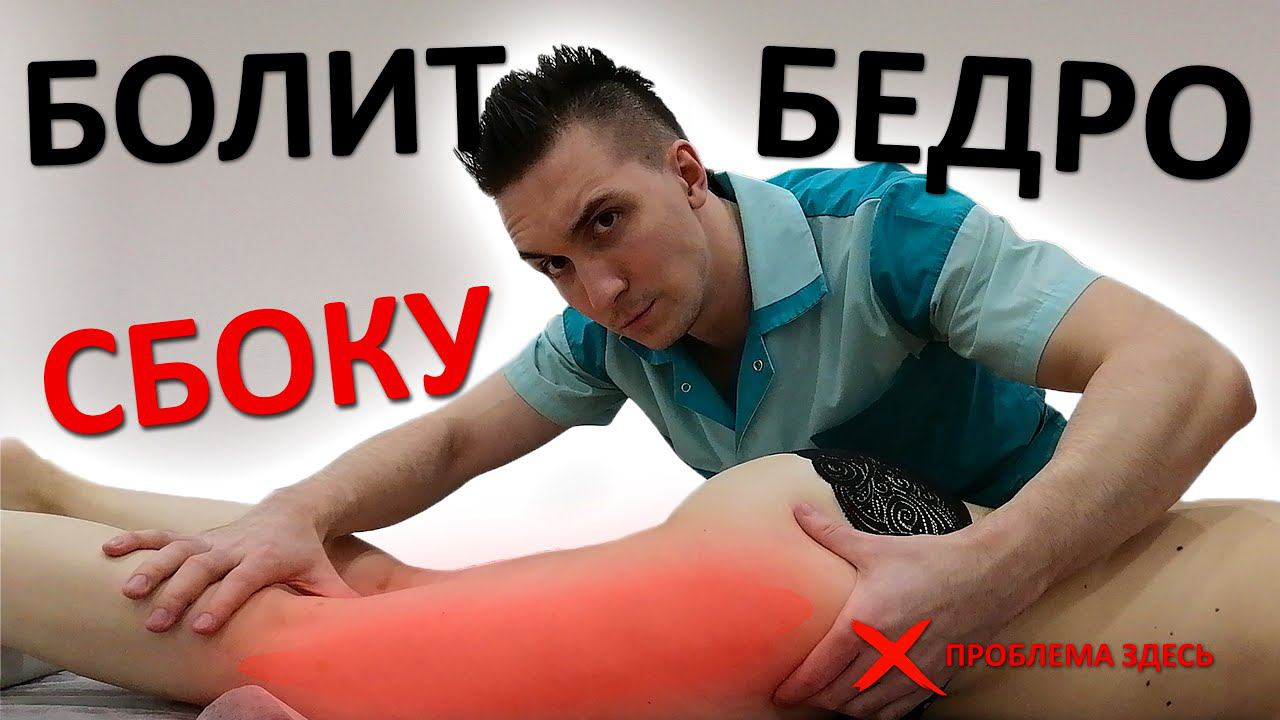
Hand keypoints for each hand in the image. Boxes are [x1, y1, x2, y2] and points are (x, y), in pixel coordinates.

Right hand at [102, 503, 358, 634]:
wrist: (293, 510)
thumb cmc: (306, 551)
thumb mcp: (324, 574)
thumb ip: (335, 602)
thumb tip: (357, 633)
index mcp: (266, 559)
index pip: (241, 582)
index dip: (222, 602)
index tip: (201, 626)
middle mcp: (235, 547)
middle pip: (203, 568)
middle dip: (179, 594)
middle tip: (156, 623)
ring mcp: (212, 540)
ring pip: (177, 551)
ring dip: (151, 569)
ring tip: (127, 592)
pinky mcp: (197, 536)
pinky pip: (162, 535)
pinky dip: (135, 541)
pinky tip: (107, 551)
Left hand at [772, 502, 1029, 719]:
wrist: (990, 574)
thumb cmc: (930, 559)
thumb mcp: (875, 546)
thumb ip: (830, 534)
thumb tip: (797, 510)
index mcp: (867, 621)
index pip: (821, 668)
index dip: (797, 687)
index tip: (782, 694)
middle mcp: (888, 652)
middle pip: (840, 694)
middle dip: (816, 699)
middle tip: (800, 694)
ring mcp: (913, 670)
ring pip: (868, 708)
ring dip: (844, 708)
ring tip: (828, 698)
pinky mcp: (934, 678)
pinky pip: (898, 711)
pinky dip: (876, 713)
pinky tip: (866, 703)